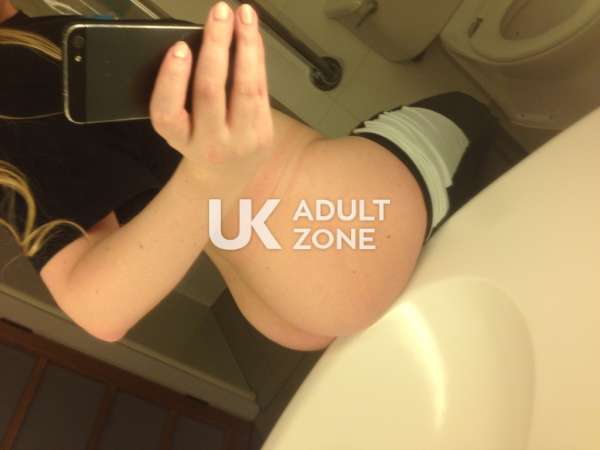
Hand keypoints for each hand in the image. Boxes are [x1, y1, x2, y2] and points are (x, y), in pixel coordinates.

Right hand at [150, 2, 273, 181]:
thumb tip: (204, 39)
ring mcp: (241, 141)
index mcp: (180, 140)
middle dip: (215, 47)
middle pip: (210, 92)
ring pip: (245, 89)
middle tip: (218, 13)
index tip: (179, 48)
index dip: (172, 79)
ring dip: (246, 47)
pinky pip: (262, 90)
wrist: (225, 177)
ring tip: (244, 16)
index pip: (167, 113)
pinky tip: (254, 37)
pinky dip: (257, 58)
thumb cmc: (199, 142)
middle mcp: (210, 144)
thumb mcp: (180, 125)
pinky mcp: (264, 134)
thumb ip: (182, 92)